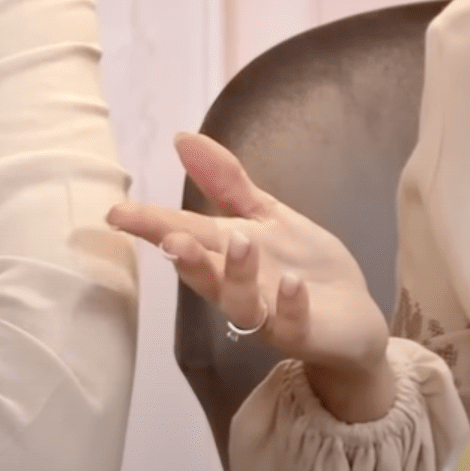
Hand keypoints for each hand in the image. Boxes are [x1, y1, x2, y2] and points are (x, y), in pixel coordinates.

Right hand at [108, 133, 395, 420]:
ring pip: (241, 304)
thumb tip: (181, 138)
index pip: (184, 235)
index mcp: (225, 256)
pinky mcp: (304, 332)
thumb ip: (225, 182)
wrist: (352, 317)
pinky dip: (289, 303)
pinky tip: (292, 283)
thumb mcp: (266, 215)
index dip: (151, 225)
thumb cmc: (301, 264)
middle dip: (188, 259)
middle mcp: (239, 288)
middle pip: (205, 276)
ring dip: (238, 274)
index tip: (117, 213)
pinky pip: (291, 324)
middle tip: (172, 239)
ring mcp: (269, 314)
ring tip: (241, 241)